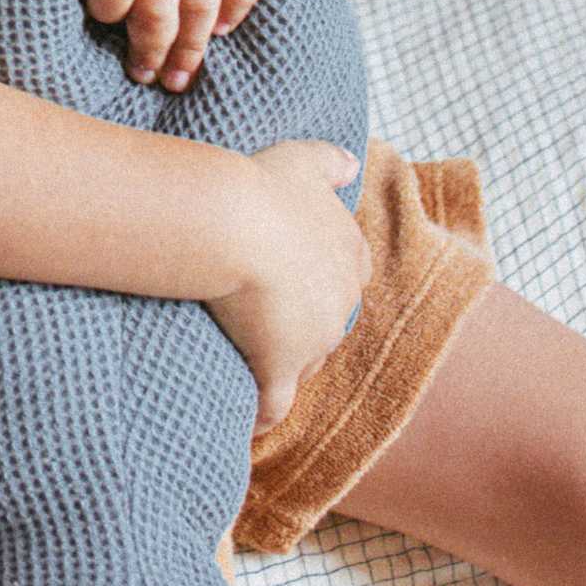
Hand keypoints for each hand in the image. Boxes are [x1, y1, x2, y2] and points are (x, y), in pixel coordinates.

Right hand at [206, 139, 370, 431]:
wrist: (233, 223)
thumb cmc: (262, 187)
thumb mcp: (301, 159)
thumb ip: (330, 161)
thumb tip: (352, 162)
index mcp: (348, 253)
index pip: (348, 276)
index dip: (321, 282)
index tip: (294, 283)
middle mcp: (341, 301)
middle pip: (327, 326)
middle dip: (302, 330)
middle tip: (263, 328)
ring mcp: (313, 339)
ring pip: (304, 365)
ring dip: (282, 371)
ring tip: (249, 373)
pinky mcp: (279, 367)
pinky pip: (273, 405)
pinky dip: (262, 418)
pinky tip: (246, 426)